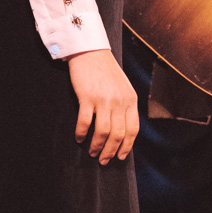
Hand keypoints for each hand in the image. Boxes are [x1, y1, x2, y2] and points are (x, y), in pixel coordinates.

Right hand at [68, 49, 139, 164]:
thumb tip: (122, 129)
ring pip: (103, 132)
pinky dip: (81, 134)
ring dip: (97, 146)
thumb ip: (125, 105)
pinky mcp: (87, 97)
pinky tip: (79, 138)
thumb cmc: (106, 71)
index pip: (133, 129)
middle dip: (111, 151)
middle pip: (118, 135)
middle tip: (103, 160)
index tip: (120, 157)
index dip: (126, 146)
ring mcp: (104, 100)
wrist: (91, 52)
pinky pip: (85, 122)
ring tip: (92, 152)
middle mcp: (120, 101)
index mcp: (131, 100)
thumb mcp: (123, 87)